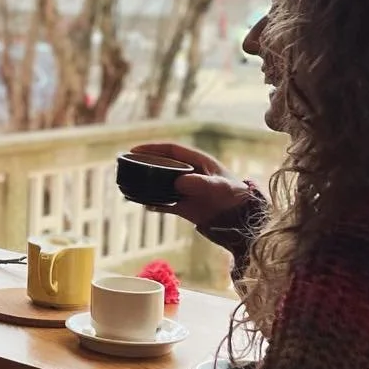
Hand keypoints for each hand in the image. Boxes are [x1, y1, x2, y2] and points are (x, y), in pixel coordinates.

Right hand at [128, 141, 248, 229]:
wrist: (242, 219)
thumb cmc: (235, 196)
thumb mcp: (220, 188)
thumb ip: (201, 183)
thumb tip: (178, 182)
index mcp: (197, 161)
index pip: (170, 150)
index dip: (152, 148)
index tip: (134, 150)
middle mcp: (188, 173)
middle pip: (161, 165)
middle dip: (144, 164)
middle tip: (126, 166)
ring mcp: (185, 190)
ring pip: (160, 183)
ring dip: (146, 184)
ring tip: (129, 185)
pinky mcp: (184, 206)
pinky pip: (164, 203)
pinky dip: (153, 203)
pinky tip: (143, 204)